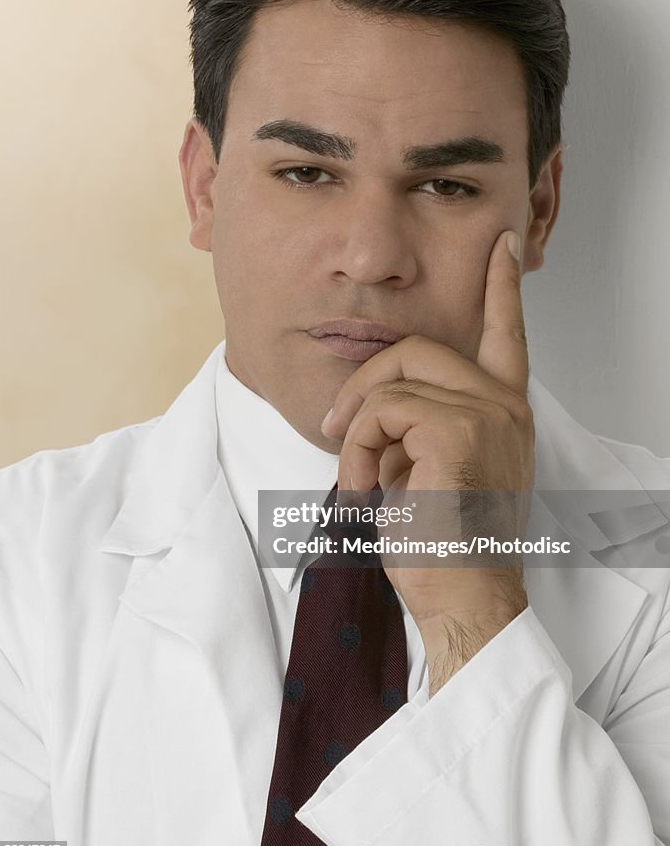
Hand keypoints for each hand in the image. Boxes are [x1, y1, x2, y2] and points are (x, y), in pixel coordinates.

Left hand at [321, 230, 533, 691]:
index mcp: (504, 412)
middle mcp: (503, 404)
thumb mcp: (434, 472)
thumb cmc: (445, 545)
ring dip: (358, 429)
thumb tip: (378, 406)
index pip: (507, 334)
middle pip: (417, 347)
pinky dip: (359, 448)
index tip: (502, 248)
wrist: (463, 597)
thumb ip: (423, 426)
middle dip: (364, 383)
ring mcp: (485, 412)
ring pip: (393, 378)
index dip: (502, 288)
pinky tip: (369, 487)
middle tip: (338, 428)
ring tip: (362, 478)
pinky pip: (381, 410)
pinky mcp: (456, 428)